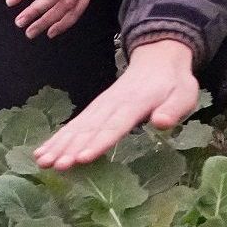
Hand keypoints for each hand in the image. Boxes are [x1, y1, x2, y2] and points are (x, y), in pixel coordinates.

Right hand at [35, 39, 202, 169]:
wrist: (158, 60)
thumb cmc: (173, 83)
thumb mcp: (184, 94)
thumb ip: (174, 109)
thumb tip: (162, 123)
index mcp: (135, 103)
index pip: (115, 126)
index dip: (99, 142)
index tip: (83, 158)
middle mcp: (113, 105)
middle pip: (89, 129)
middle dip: (71, 148)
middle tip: (55, 166)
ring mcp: (101, 106)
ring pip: (77, 127)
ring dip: (59, 144)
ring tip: (42, 162)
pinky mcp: (95, 109)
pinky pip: (74, 124)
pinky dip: (58, 137)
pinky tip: (42, 152)